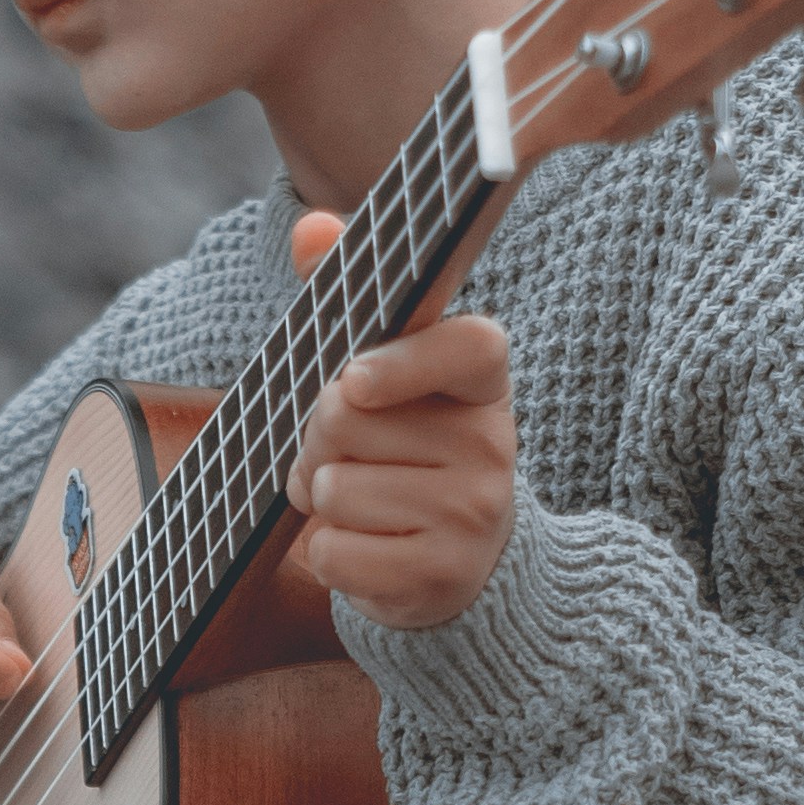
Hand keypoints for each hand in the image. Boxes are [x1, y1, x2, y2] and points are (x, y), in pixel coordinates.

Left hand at [285, 207, 515, 628]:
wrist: (462, 564)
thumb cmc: (406, 448)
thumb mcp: (385, 373)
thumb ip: (348, 297)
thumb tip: (310, 228)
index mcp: (483, 381)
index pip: (469, 346)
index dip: (404, 360)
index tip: (356, 380)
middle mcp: (493, 443)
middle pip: (347, 418)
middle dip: (315, 439)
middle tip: (339, 454)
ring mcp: (475, 514)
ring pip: (334, 489)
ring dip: (318, 500)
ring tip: (356, 502)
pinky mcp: (442, 576)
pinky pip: (334, 553)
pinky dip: (325, 554)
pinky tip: (363, 548)